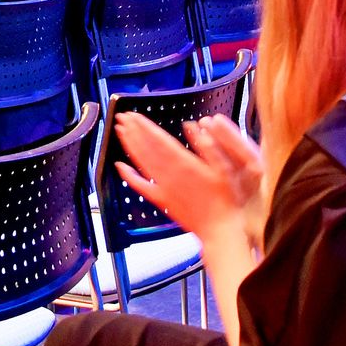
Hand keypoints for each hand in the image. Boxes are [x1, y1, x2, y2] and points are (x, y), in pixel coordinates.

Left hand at [113, 111, 262, 249]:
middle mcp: (170, 175)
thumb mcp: (224, 169)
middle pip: (147, 149)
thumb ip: (208, 146)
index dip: (145, 127)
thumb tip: (193, 127)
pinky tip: (120, 167)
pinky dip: (129, 176)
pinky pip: (141, 186)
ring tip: (121, 132)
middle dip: (133, 131)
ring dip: (130, 146)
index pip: (159, 140)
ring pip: (141, 163)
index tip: (134, 116)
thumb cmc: (225, 201)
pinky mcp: (161, 200)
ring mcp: (163, 187)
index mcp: (185, 164)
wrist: (219, 230)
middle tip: (122, 117)